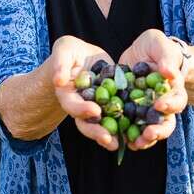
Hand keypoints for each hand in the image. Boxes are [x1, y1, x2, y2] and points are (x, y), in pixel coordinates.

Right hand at [51, 36, 117, 151]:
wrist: (85, 57)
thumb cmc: (70, 52)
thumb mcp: (63, 49)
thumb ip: (60, 63)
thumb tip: (59, 81)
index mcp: (67, 95)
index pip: (72, 105)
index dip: (81, 109)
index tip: (95, 110)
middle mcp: (81, 106)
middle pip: (86, 122)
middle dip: (96, 131)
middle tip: (108, 139)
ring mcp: (96, 108)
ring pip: (102, 125)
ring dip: (110, 135)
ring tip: (120, 144)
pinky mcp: (112, 105)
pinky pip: (118, 118)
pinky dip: (125, 126)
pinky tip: (134, 133)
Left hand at [119, 28, 188, 150]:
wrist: (140, 54)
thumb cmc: (154, 47)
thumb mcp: (158, 44)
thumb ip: (165, 56)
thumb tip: (168, 72)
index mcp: (173, 89)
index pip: (177, 100)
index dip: (170, 105)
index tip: (159, 105)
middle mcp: (162, 105)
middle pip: (166, 123)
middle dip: (158, 130)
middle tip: (149, 133)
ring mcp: (147, 112)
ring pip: (150, 131)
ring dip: (144, 139)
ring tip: (135, 144)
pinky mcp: (131, 114)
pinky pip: (131, 129)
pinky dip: (127, 136)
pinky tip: (121, 141)